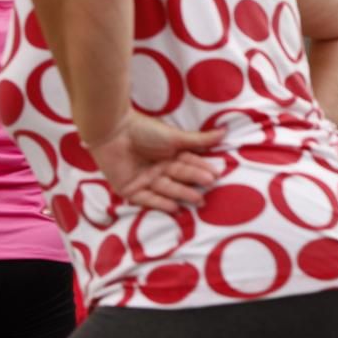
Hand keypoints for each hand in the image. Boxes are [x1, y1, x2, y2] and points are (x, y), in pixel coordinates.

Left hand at [86, 111, 223, 212]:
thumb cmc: (143, 130)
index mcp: (168, 155)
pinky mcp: (130, 189)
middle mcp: (158, 168)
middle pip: (180, 177)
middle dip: (195, 182)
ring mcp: (145, 180)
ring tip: (198, 199)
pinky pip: (148, 199)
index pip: (189, 163)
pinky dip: (160, 204)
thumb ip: (199, 140)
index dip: (202, 168)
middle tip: (209, 188)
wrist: (112, 130)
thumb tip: (224, 131)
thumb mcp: (175, 137)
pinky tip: (175, 208)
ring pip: (167, 189)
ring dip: (182, 195)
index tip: (216, 175)